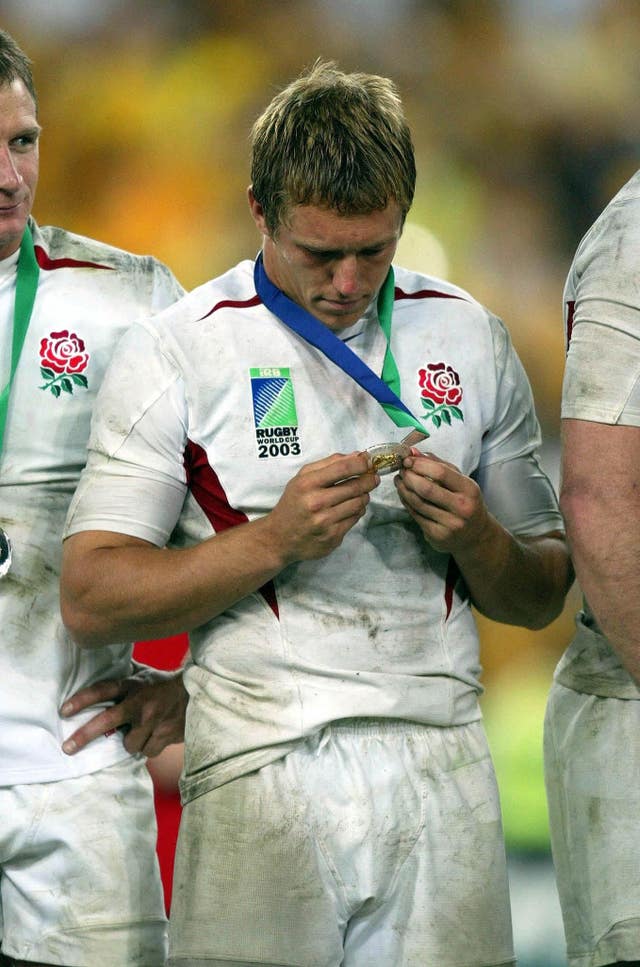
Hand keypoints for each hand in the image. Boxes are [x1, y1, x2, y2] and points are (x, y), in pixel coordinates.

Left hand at [60, 665, 187, 757]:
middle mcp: (141, 702)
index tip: (64, 711)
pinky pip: (147, 751)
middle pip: (107, 721)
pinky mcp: (166, 735)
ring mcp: (154, 720)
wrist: (198, 691)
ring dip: (131, 742)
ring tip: (140, 732)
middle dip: (85, 735)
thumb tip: (100, 671)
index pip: (103, 690)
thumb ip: (124, 677)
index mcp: (133, 685)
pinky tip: (155, 736)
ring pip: (129, 744)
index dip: (82, 700)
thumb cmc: (164, 684)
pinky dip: (148, 747)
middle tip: (68, 747)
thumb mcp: (143, 675)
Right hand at [266, 451, 379, 563]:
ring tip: (359, 494)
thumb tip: (358, 456)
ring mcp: (325, 522)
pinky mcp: (333, 537)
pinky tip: (350, 509)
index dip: (362, 463)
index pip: (343, 468)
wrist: (279, 537)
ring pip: (359, 504)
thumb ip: (329, 464)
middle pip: (355, 487)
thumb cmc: (293, 503)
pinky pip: (355, 519)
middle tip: (373, 478)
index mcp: (307, 484)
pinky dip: (357, 511)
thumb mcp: (303, 478)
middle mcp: (316, 503)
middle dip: (369, 480)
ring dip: (364, 496)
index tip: (369, 462)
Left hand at [394, 449, 488, 553]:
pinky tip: (404, 495)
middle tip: (402, 470)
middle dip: (409, 477)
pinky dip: (406, 502)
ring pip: (417, 503)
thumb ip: (438, 464)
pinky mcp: (437, 536)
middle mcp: (462, 508)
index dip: (420, 464)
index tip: (408, 460)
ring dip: (403, 489)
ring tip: (399, 480)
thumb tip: (413, 452)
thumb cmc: (465, 502)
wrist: (475, 535)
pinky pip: (416, 515)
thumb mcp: (460, 481)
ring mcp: (450, 524)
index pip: (441, 473)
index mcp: (469, 489)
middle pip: (426, 489)